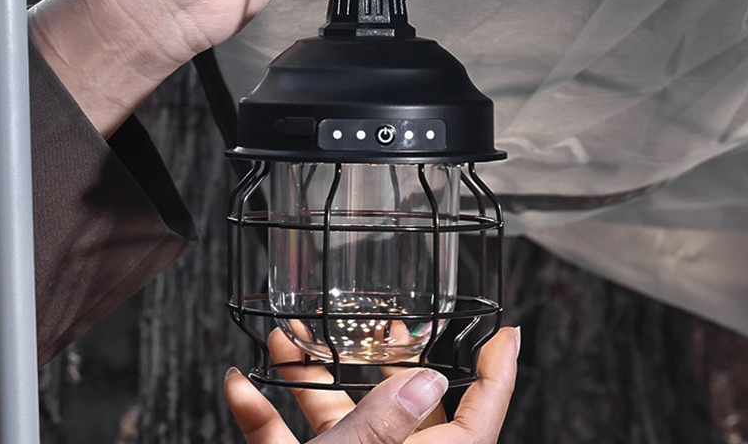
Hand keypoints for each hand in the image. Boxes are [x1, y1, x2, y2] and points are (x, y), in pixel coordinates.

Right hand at [224, 327, 519, 443]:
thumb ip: (387, 422)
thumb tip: (430, 380)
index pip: (476, 424)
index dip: (497, 377)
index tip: (507, 335)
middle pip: (404, 409)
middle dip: (388, 360)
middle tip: (385, 323)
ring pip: (336, 419)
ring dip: (307, 378)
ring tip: (293, 338)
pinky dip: (261, 417)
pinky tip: (240, 387)